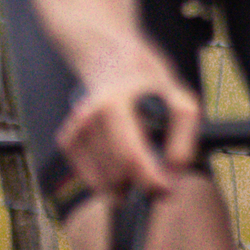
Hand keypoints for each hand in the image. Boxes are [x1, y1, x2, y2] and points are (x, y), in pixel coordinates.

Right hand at [55, 54, 202, 198]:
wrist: (112, 61)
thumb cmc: (148, 83)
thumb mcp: (178, 99)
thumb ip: (182, 136)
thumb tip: (173, 171)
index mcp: (113, 104)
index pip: (130, 157)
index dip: (151, 180)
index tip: (166, 188)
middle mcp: (88, 117)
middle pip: (117, 174)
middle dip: (141, 182)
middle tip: (158, 175)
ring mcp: (74, 129)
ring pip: (103, 181)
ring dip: (125, 183)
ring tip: (140, 164)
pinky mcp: (67, 140)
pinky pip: (89, 179)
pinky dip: (107, 180)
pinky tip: (120, 165)